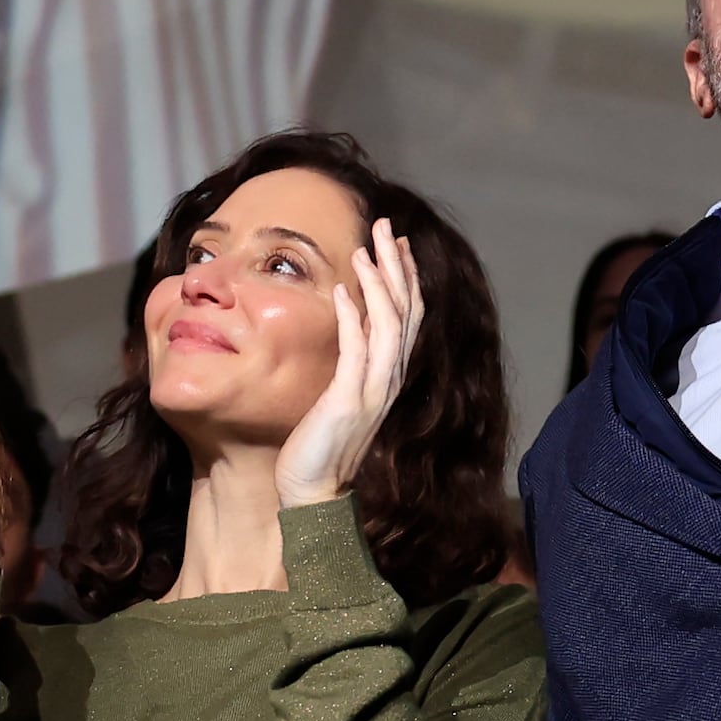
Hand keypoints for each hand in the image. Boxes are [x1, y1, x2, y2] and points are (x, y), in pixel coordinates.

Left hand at [277, 218, 424, 510]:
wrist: (313, 494)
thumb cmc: (319, 446)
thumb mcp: (339, 396)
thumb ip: (349, 364)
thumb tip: (348, 330)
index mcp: (387, 376)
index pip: (407, 316)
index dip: (406, 277)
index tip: (397, 243)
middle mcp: (388, 379)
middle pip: (405, 310)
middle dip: (397, 265)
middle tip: (387, 227)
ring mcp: (373, 390)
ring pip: (388, 324)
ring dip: (379, 282)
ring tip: (367, 247)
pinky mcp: (350, 401)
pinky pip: (357, 351)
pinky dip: (354, 317)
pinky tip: (346, 290)